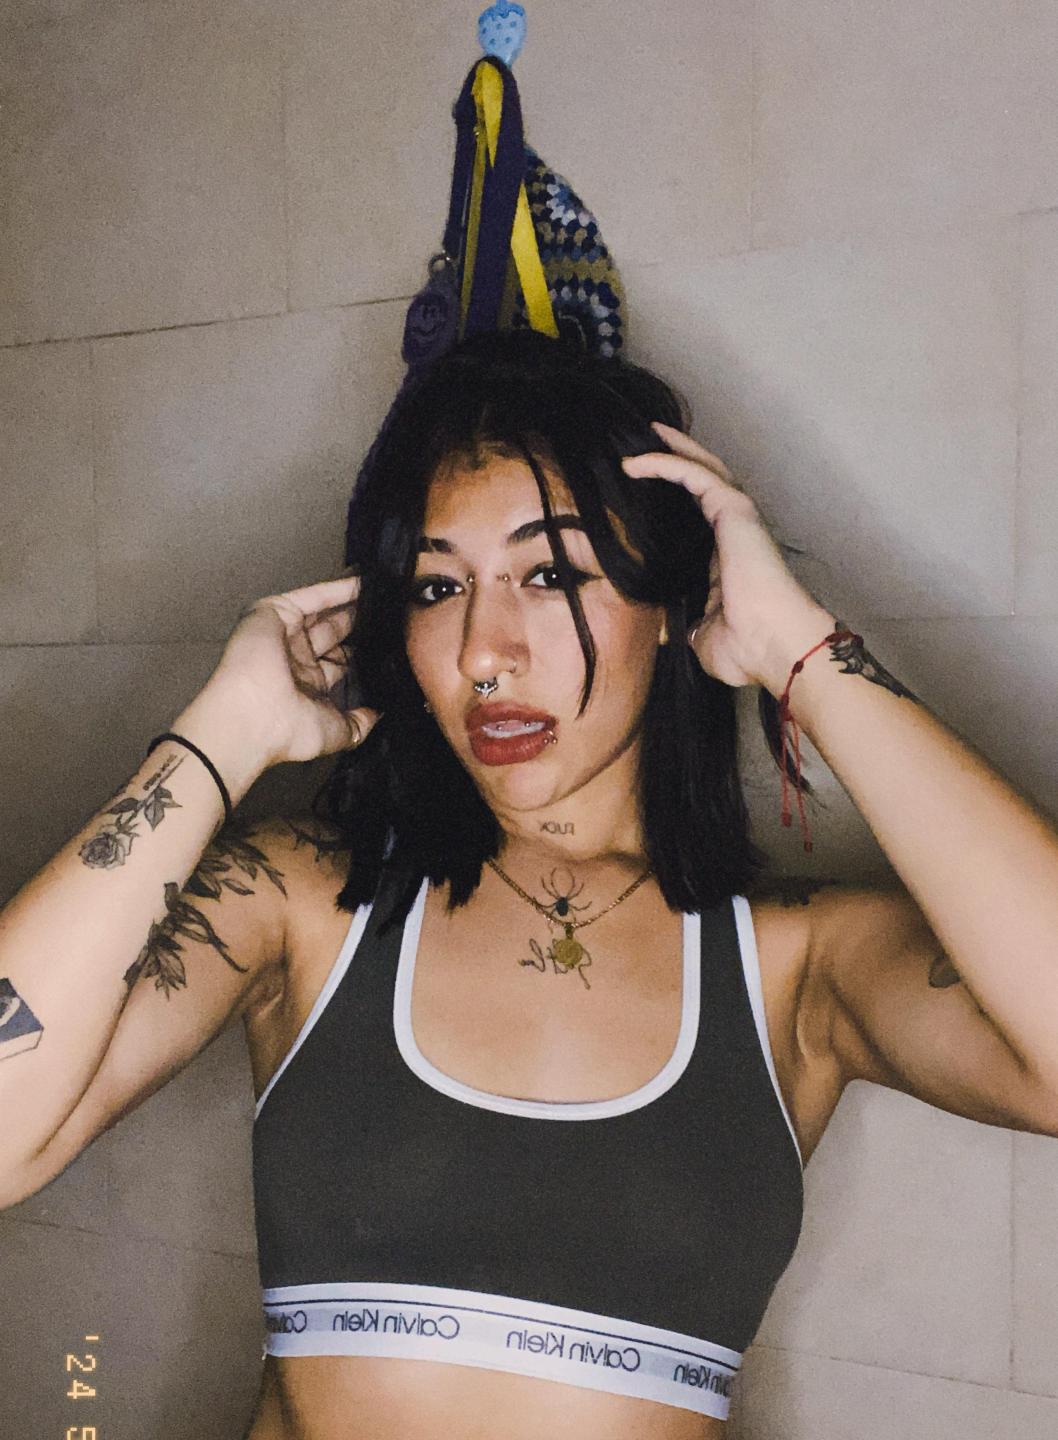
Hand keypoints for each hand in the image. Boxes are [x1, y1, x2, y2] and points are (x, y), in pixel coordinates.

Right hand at [206, 574, 380, 766]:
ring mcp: (284, 633)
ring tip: (380, 590)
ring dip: (350, 601)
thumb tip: (379, 715)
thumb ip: (359, 723)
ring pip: (323, 611)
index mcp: (305, 685)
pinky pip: (313, 596)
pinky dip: (338, 588)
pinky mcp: (275, 612)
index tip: (389, 642)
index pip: (338, 663)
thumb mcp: (336, 733)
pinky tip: (363, 581)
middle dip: (358, 622)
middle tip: (389, 611)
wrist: (253, 716)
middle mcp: (294, 658)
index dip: (361, 652)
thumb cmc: (286, 731)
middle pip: (332, 633)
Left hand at [621, 422, 835, 693]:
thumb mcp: (699, 636)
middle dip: (674, 459)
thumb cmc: (746, 648)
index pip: (694, 517)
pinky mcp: (733, 508)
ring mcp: (736, 517)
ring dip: (670, 451)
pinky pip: (693, 474)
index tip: (640, 493)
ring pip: (700, 468)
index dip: (671, 501)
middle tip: (640, 447)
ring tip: (641, 437)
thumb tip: (660, 631)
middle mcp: (732, 532)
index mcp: (724, 558)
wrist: (774, 646)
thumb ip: (680, 624)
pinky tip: (634, 462)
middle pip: (701, 483)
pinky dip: (664, 463)